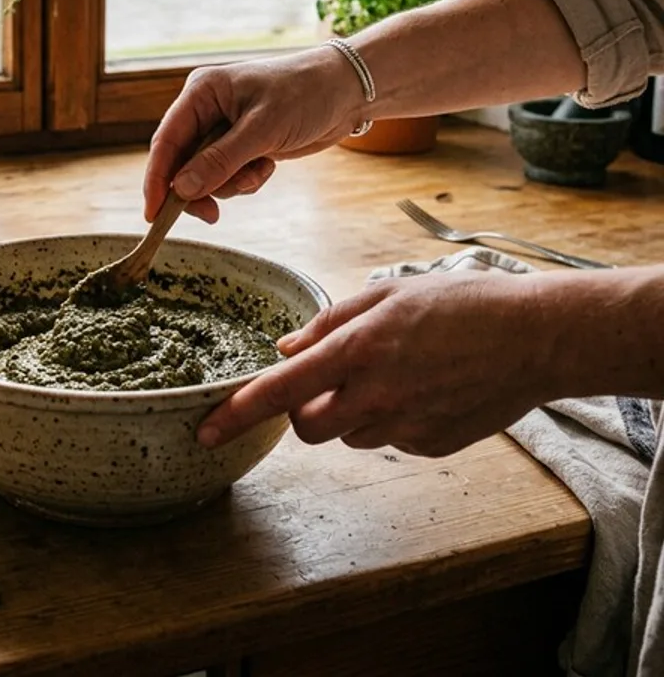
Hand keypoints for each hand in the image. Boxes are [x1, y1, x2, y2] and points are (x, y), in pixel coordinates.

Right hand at [144, 48, 366, 223]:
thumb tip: (182, 189)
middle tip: (213, 215)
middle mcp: (205, 110)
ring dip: (231, 183)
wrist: (346, 92)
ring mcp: (223, 129)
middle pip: (181, 163)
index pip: (166, 141)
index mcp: (201, 93)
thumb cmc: (304, 95)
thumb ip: (221, 160)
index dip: (157, 179)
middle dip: (200, 187)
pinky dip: (246, 180)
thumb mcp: (262, 129)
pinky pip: (228, 176)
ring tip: (260, 171)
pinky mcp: (241, 145)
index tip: (154, 215)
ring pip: (205, 174)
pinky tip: (268, 166)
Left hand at [197, 271, 557, 456]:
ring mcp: (406, 427)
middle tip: (323, 381)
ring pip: (348, 436)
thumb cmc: (459, 304)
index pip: (281, 392)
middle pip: (307, 428)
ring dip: (347, 413)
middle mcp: (376, 396)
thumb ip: (329, 323)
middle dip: (301, 411)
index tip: (205, 428)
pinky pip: (389, 439)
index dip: (237, 413)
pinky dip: (388, 419)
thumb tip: (284, 350)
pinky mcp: (432, 446)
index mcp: (357, 351)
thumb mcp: (386, 293)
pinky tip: (420, 387)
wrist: (534, 339)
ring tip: (388, 372)